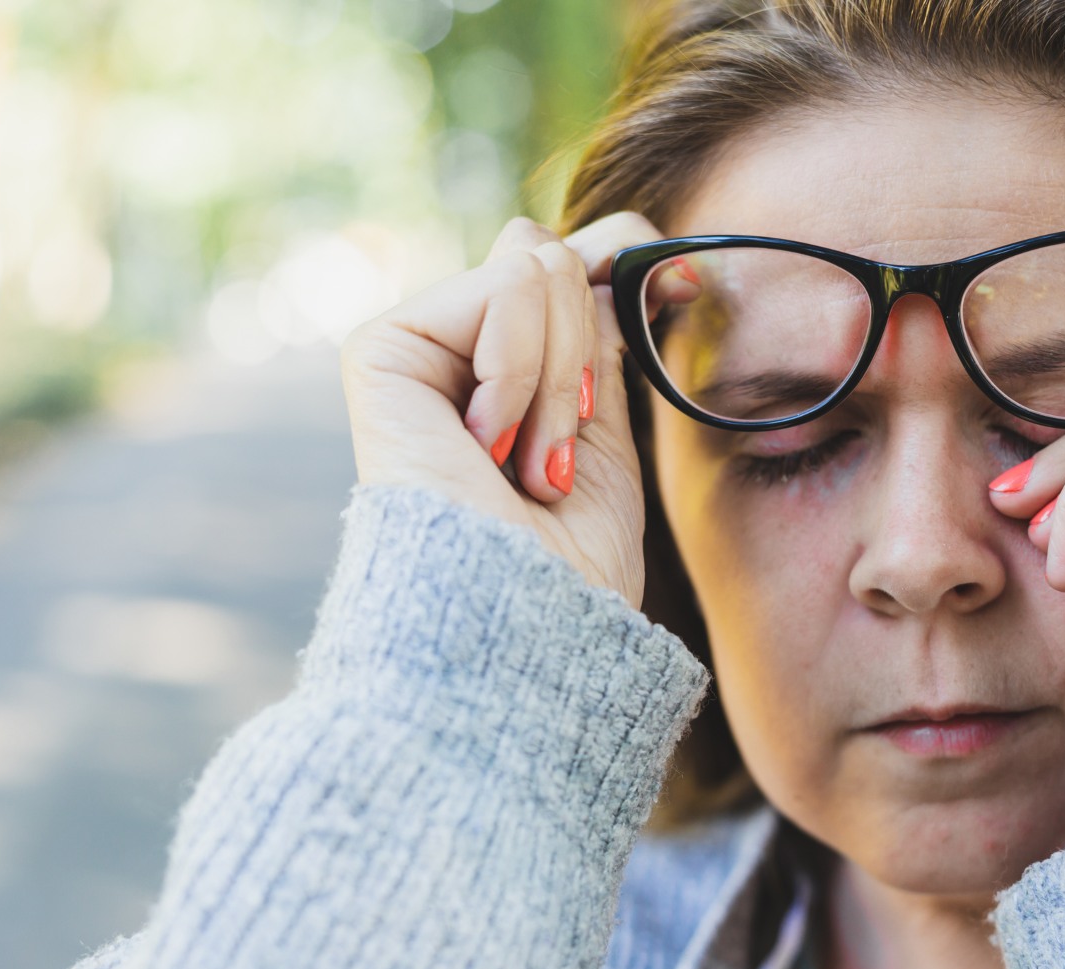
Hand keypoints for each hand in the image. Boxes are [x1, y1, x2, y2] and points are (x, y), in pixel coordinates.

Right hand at [340, 212, 666, 608]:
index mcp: (503, 371)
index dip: (625, 259)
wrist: (523, 623)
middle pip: (552, 254)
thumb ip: (599, 339)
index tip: (682, 287)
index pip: (567, 262)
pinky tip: (487, 446)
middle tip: (561, 454)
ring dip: (560, 382)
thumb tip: (629, 250)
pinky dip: (524, 374)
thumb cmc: (570, 559)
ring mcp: (416, 348)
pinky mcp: (382, 349)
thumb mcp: (605, 430)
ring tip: (529, 464)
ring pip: (537, 266)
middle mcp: (454, 353)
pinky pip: (504, 289)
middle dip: (587, 357)